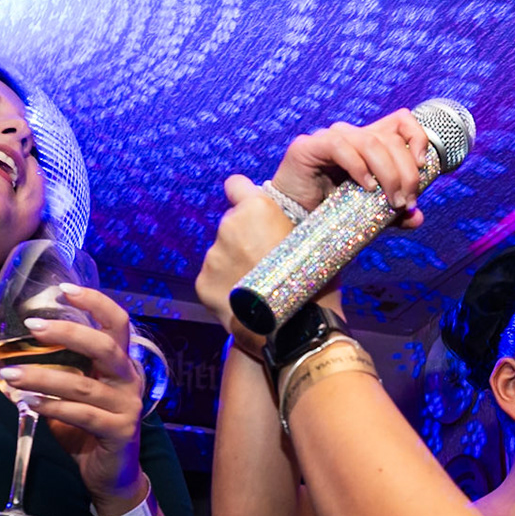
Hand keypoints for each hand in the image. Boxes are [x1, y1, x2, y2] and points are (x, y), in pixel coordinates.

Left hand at [0, 285, 146, 507]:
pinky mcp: (120, 431)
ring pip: (84, 384)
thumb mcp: (56, 400)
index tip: (64, 289)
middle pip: (104, 346)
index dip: (95, 302)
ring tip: (9, 375)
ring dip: (43, 376)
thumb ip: (29, 378)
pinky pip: (84, 414)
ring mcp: (127, 406)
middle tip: (33, 326)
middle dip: (67, 332)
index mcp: (118, 364)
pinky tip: (31, 405)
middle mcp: (128, 379)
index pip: (117, 323)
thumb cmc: (84, 430)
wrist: (110, 477)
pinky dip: (54, 408)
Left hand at [196, 178, 301, 351]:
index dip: (243, 197)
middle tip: (266, 262)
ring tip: (259, 286)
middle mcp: (229, 225)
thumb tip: (280, 220)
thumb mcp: (312, 240)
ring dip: (234, 264)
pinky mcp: (202, 283)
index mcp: (257, 208)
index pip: (236, 185)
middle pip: (231, 225)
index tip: (250, 211)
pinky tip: (246, 300)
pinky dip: (225, 287)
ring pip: (221, 253)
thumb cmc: (312, 283)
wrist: (296, 330)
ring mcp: (212, 255)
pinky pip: (212, 278)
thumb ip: (285, 223)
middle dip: (244, 238)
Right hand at [269, 109, 432, 216]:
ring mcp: (330, 138)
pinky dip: (358, 167)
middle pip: (390, 139)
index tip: (424, 166)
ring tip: (391, 201)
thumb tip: (417, 217)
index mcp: (370, 143)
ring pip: (370, 143)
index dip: (417, 137)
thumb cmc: (331, 212)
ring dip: (388, 174)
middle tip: (406, 202)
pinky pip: (340, 146)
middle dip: (406, 173)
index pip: (401, 121)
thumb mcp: (371, 213)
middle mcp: (352, 135)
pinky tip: (366, 187)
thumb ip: (395, 214)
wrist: (294, 220)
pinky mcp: (310, 147)